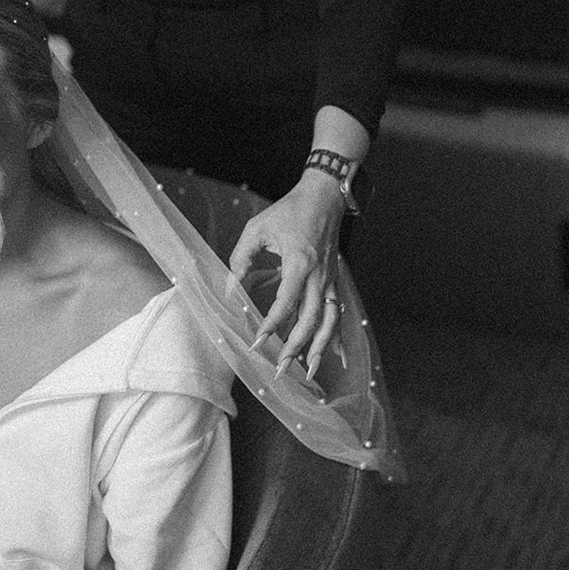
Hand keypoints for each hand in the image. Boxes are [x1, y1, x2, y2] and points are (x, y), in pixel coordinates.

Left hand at [229, 172, 346, 382]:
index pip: (285, 303)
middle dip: (295, 348)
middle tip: (280, 370)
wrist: (324, 196)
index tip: (256, 342)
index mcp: (299, 263)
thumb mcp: (257, 229)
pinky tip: (338, 357)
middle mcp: (318, 276)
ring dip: (319, 349)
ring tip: (309, 373)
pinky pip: (338, 314)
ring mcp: (330, 280)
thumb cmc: (289, 210)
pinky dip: (339, 337)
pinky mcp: (335, 281)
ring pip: (329, 322)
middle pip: (310, 320)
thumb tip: (230, 290)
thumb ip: (240, 259)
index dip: (270, 325)